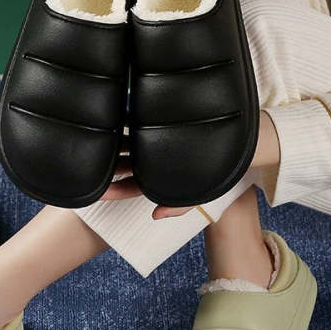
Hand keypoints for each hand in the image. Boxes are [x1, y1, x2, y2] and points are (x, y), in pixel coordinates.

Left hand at [101, 112, 280, 217]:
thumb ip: (179, 204)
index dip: (111, 189)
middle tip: (84, 164)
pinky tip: (109, 113)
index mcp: (159, 176)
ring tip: (91, 138)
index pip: (129, 186)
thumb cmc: (223, 168)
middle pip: (122, 163)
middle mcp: (154, 157)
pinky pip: (138, 118)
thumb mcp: (202, 190)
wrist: (247, 141)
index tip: (93, 191)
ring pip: (126, 141)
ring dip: (110, 141)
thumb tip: (155, 216)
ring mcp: (156, 137)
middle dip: (104, 165)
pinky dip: (124, 117)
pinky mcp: (162, 118)